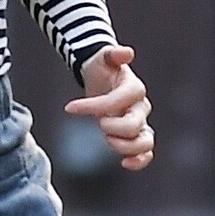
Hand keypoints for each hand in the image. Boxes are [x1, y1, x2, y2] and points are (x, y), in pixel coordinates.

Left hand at [65, 45, 153, 171]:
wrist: (105, 78)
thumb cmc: (103, 68)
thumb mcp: (103, 57)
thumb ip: (112, 54)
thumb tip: (126, 52)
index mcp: (133, 88)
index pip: (116, 101)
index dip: (93, 106)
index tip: (69, 107)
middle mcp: (140, 107)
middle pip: (133, 125)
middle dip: (111, 128)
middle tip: (99, 122)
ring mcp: (140, 123)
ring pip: (145, 142)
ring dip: (124, 146)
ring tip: (107, 139)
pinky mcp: (135, 135)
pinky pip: (145, 152)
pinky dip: (139, 160)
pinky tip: (124, 163)